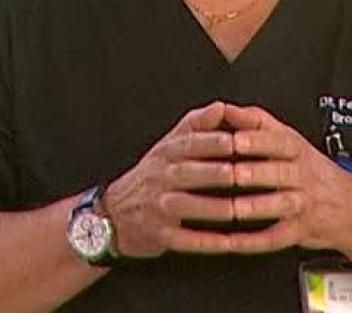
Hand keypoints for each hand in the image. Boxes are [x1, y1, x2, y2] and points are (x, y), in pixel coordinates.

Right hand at [102, 101, 242, 256]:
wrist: (112, 213)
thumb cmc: (152, 176)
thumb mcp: (168, 145)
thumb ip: (196, 125)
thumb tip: (221, 107)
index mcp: (166, 154)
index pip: (188, 143)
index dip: (211, 141)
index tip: (235, 139)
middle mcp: (160, 178)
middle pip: (187, 173)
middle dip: (212, 173)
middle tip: (239, 173)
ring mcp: (156, 206)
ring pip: (184, 205)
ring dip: (211, 208)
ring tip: (237, 210)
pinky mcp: (157, 233)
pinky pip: (182, 239)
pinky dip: (203, 242)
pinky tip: (226, 244)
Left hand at [214, 103, 351, 252]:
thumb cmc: (311, 169)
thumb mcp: (290, 138)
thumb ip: (258, 122)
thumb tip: (226, 107)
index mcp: (297, 149)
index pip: (279, 141)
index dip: (258, 140)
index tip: (235, 139)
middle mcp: (302, 174)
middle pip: (280, 171)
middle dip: (257, 172)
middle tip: (234, 173)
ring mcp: (303, 202)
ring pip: (282, 204)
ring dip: (258, 206)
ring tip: (236, 208)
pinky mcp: (301, 229)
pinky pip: (279, 237)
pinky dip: (256, 241)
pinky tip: (235, 242)